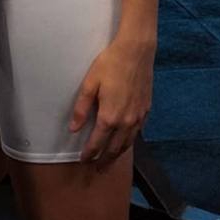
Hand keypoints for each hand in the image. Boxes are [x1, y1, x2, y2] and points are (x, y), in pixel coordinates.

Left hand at [69, 36, 154, 167]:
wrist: (136, 52)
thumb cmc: (110, 64)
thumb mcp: (90, 83)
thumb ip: (82, 108)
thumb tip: (74, 129)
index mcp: (109, 116)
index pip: (97, 142)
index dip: (89, 153)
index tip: (83, 160)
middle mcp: (125, 122)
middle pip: (114, 148)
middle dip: (104, 160)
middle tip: (97, 168)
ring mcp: (138, 117)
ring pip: (127, 143)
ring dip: (118, 154)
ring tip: (110, 161)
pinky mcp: (146, 110)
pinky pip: (137, 132)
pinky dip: (130, 141)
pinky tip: (126, 141)